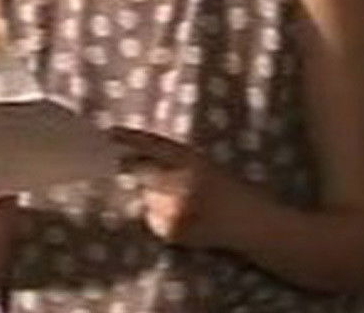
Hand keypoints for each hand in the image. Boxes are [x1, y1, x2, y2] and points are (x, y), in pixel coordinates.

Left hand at [110, 127, 258, 248]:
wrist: (253, 224)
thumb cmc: (231, 191)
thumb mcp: (206, 166)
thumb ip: (176, 162)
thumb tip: (135, 159)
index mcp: (194, 160)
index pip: (155, 145)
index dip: (131, 138)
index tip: (110, 133)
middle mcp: (183, 182)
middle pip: (142, 172)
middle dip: (136, 170)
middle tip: (137, 169)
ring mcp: (177, 208)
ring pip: (146, 198)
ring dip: (153, 198)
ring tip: (181, 202)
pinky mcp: (173, 230)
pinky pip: (152, 219)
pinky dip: (160, 218)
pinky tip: (182, 218)